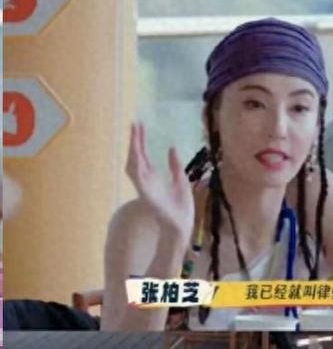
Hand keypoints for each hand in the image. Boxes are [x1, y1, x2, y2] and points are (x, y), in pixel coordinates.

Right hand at [125, 123, 194, 238]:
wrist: (182, 224)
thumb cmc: (181, 207)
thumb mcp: (181, 180)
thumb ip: (175, 165)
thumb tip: (171, 147)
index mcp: (153, 177)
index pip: (143, 155)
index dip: (140, 141)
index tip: (139, 125)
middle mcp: (146, 180)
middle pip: (136, 157)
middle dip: (135, 141)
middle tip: (135, 123)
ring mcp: (144, 187)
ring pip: (133, 165)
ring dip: (133, 150)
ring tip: (135, 134)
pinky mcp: (146, 194)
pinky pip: (138, 178)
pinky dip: (136, 165)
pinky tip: (136, 154)